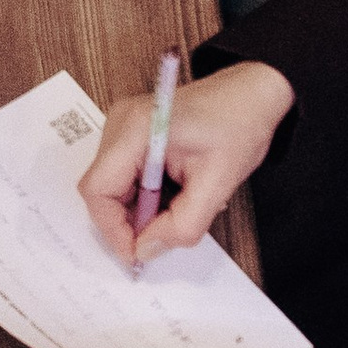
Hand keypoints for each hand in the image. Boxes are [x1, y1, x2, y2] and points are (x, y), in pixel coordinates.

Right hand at [79, 60, 292, 267]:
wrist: (249, 95)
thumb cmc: (237, 125)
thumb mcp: (217, 184)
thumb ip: (182, 224)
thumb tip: (147, 249)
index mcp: (136, 129)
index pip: (98, 189)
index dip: (112, 228)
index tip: (136, 252)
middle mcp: (120, 123)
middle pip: (101, 189)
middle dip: (127, 221)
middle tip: (161, 237)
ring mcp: (122, 126)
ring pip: (110, 186)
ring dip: (137, 209)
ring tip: (176, 206)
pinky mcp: (129, 133)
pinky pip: (122, 176)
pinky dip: (141, 196)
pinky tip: (170, 194)